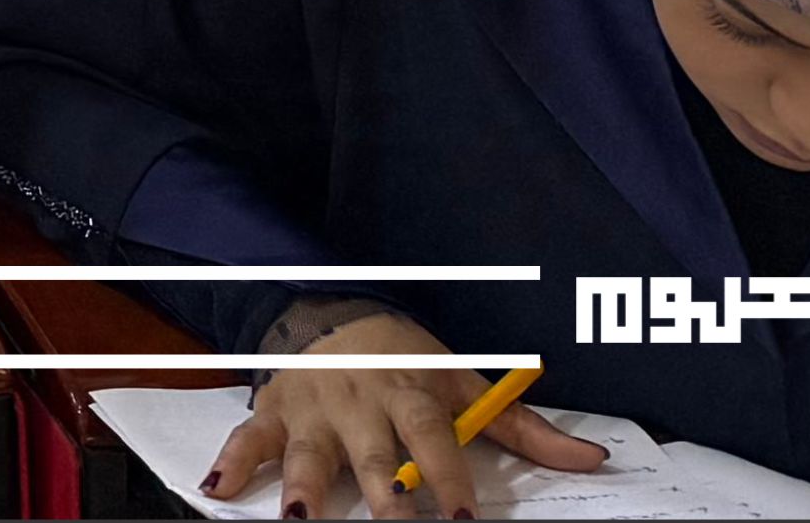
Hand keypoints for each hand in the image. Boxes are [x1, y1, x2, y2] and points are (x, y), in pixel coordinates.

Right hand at [210, 318, 600, 519]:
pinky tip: (217, 488)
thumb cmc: (409, 357)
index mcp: (412, 393)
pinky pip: (249, 436)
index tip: (461, 519)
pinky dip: (231, 461)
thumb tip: (592, 460)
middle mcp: (361, 403)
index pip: (433, 437)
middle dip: (382, 495)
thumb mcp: (468, 382)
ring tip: (300, 520)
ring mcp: (314, 409)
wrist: (334, 308)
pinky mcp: (276, 411)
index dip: (447, 478)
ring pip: (310, 454)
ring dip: (304, 488)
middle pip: (373, 455)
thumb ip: (526, 428)